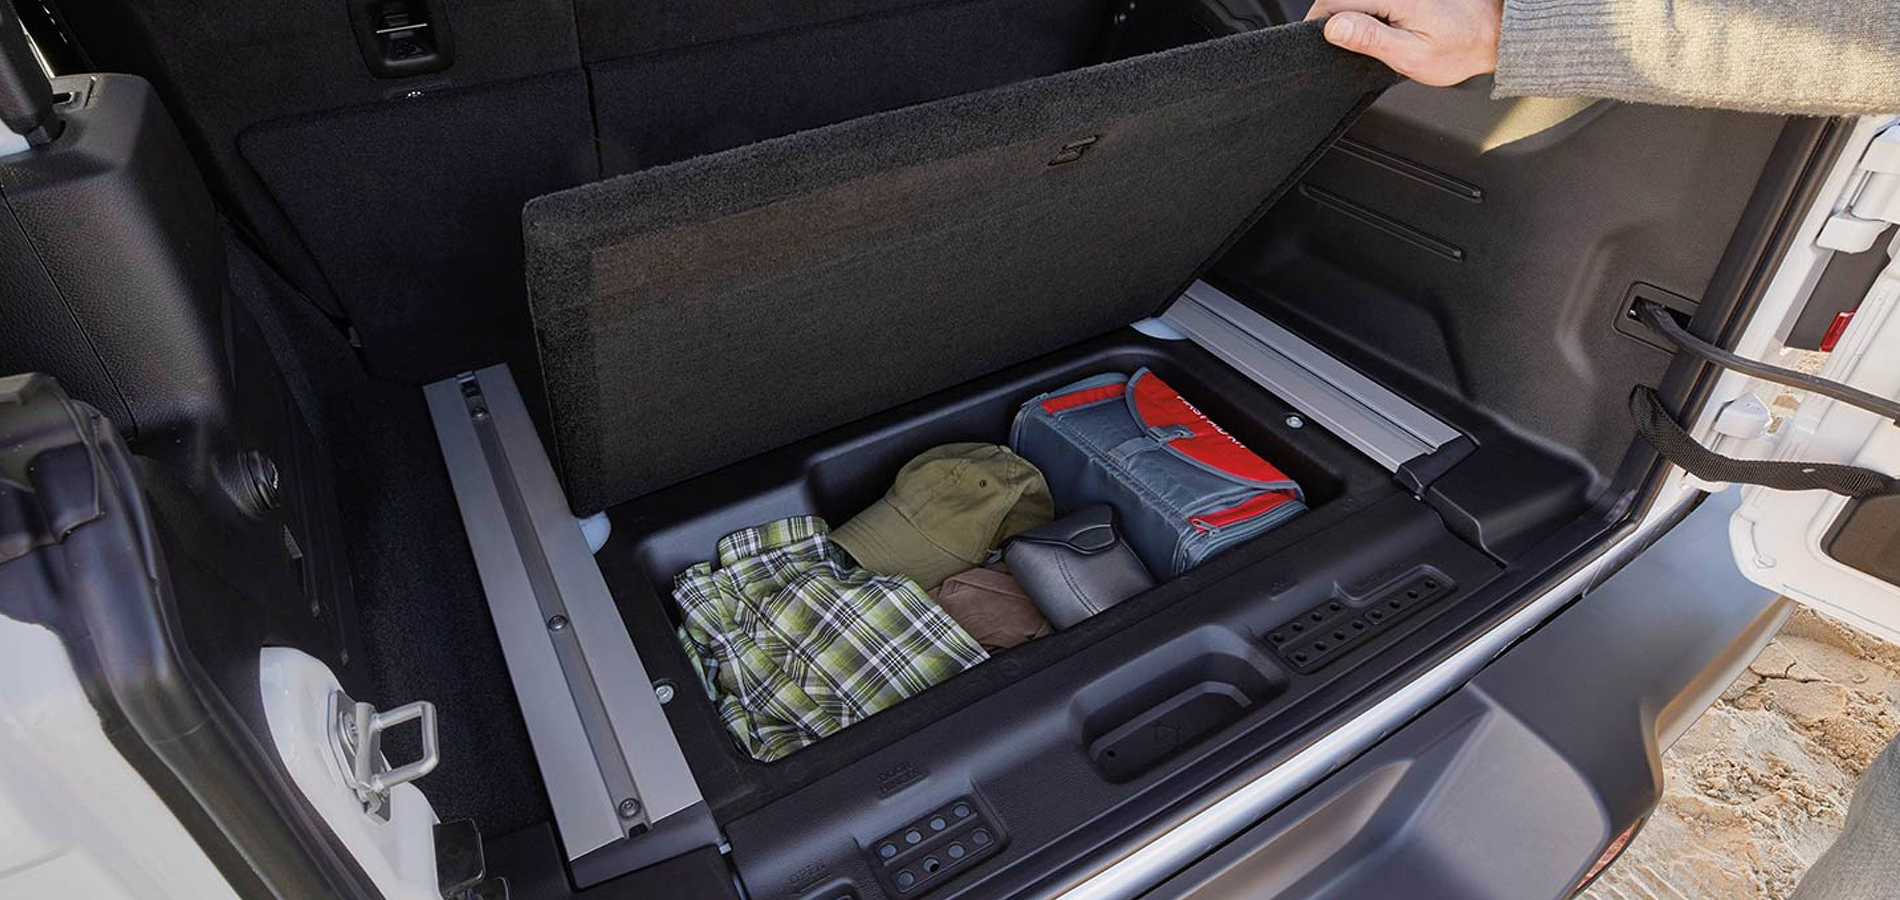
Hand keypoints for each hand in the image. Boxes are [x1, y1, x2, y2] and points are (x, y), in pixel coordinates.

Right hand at [1304, 0, 1502, 86]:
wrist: (1488, 33)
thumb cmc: (1457, 47)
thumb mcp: (1410, 54)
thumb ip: (1370, 39)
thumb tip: (1334, 28)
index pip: (1332, 1)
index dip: (1318, 25)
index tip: (1321, 47)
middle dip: (1333, 22)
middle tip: (1346, 51)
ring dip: (1349, 18)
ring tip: (1367, 42)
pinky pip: (1367, 1)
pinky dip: (1363, 15)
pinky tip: (1378, 31)